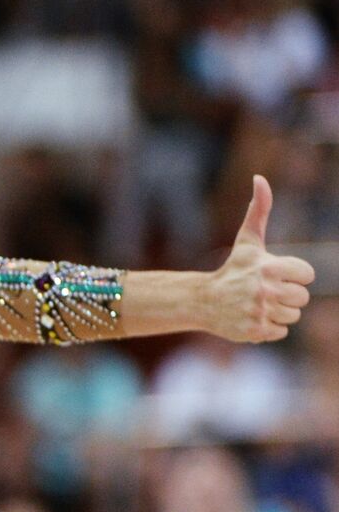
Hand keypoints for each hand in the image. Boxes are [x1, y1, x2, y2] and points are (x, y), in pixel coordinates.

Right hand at [207, 175, 314, 341]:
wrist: (202, 301)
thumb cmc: (232, 270)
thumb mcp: (247, 241)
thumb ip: (259, 210)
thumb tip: (260, 178)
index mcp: (269, 267)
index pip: (308, 275)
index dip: (294, 276)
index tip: (275, 275)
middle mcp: (265, 290)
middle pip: (302, 298)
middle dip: (286, 296)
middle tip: (265, 293)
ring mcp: (259, 311)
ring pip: (292, 316)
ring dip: (278, 312)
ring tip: (258, 305)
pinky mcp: (254, 331)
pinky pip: (280, 332)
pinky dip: (269, 328)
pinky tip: (253, 318)